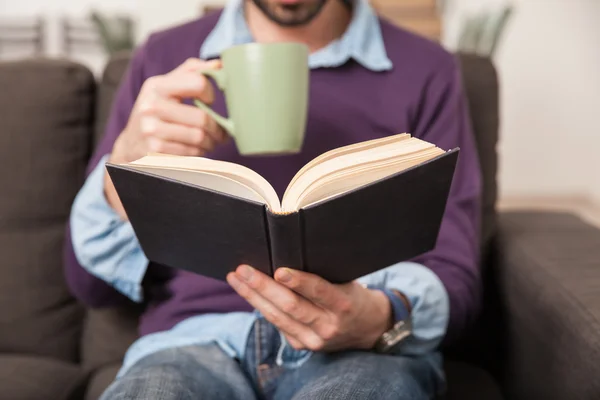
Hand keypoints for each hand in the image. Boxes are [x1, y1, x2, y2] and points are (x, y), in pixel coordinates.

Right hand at [105, 58, 227, 217]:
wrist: (132, 142)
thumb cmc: (156, 110)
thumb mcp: (166, 87)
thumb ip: (191, 72)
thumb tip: (218, 64)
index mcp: (156, 85)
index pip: (197, 83)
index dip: (210, 92)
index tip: (210, 100)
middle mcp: (150, 106)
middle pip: (202, 117)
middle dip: (217, 127)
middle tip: (221, 131)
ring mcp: (151, 130)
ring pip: (199, 136)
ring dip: (211, 141)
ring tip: (211, 140)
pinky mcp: (154, 151)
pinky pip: (190, 152)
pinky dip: (200, 152)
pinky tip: (198, 149)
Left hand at [227, 265, 392, 351]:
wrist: (369, 329)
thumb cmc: (352, 295)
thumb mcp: (347, 282)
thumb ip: (322, 275)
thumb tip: (286, 254)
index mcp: (343, 305)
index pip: (319, 291)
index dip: (299, 281)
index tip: (278, 270)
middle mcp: (328, 326)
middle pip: (290, 306)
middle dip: (262, 287)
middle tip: (243, 270)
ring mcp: (314, 340)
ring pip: (277, 317)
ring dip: (253, 297)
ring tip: (236, 279)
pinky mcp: (302, 346)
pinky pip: (278, 324)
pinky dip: (261, 307)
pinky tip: (247, 293)